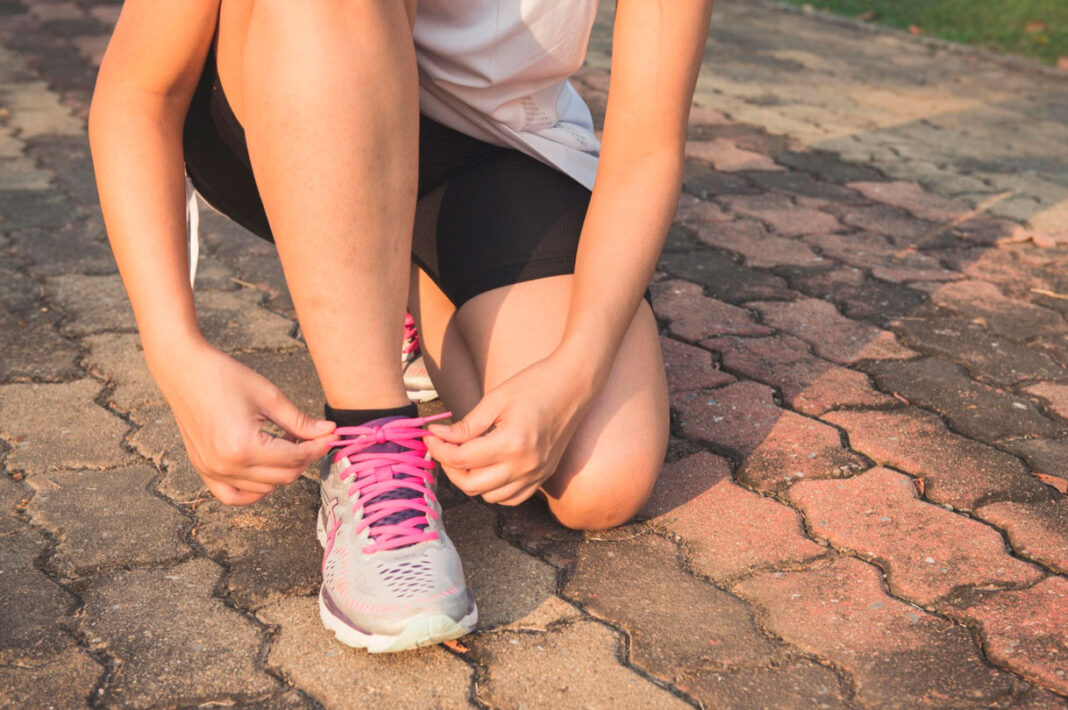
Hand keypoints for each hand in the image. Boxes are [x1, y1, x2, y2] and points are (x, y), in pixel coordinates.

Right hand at [149, 338, 336, 504]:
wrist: (184, 370)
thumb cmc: (224, 377)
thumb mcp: (269, 397)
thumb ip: (301, 421)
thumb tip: (329, 432)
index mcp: (244, 447)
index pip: (295, 458)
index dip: (318, 447)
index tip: (331, 437)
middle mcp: (227, 466)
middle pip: (283, 477)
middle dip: (303, 458)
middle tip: (310, 436)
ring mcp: (212, 472)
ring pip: (264, 488)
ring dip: (282, 471)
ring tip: (284, 443)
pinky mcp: (203, 470)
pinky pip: (233, 496)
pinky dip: (254, 489)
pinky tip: (265, 470)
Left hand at [425, 353, 594, 505]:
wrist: (575, 384)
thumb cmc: (535, 384)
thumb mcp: (495, 400)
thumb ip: (466, 425)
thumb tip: (438, 436)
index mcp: (511, 444)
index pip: (461, 459)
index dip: (439, 449)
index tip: (430, 436)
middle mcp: (525, 466)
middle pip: (471, 485)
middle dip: (450, 467)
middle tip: (443, 447)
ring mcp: (537, 474)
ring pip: (490, 497)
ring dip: (471, 481)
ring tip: (465, 456)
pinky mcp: (543, 476)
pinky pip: (512, 498)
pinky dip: (494, 490)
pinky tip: (488, 469)